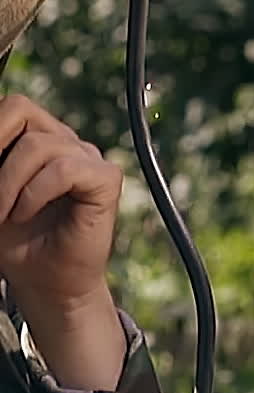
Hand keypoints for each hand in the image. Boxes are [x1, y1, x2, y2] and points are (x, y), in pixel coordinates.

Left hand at [0, 94, 125, 387]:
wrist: (47, 285)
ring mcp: (87, 157)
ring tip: (6, 214)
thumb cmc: (18, 244)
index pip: (14, 107)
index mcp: (39, 139)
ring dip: (9, 183)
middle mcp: (65, 141)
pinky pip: (65, 168)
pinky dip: (36, 192)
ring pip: (40, 143)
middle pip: (23, 110)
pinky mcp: (105, 179)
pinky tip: (26, 213)